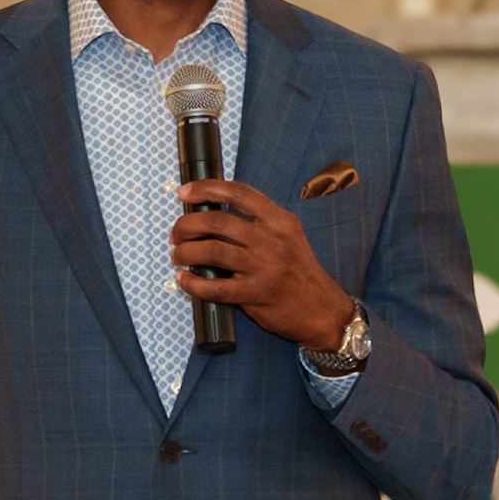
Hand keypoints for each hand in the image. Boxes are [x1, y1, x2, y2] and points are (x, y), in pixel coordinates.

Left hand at [171, 179, 356, 351]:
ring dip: (186, 252)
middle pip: (217, 222)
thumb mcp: (288, 237)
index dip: (206, 189)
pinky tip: (184, 280)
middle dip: (186, 225)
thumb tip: (213, 216)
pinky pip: (214, 287)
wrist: (322, 310)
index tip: (184, 192)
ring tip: (177, 255)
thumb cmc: (299, 272)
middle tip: (176, 233)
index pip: (238, 193)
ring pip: (211, 251)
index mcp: (280, 221)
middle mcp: (272, 240)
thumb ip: (258, 224)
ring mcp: (263, 267)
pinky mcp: (255, 294)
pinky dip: (193, 283)